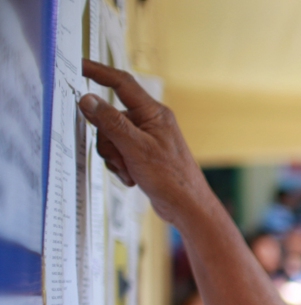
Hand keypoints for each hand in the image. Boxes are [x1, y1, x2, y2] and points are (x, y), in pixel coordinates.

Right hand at [78, 59, 212, 224]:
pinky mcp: (143, 154)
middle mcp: (151, 122)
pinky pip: (118, 153)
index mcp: (154, 113)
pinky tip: (133, 178)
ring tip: (131, 171)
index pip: (121, 83)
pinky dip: (120, 166)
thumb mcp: (135, 148)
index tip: (78, 66)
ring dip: (115, 158)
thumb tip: (88, 100)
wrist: (187, 207)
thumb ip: (110, 122)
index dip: (98, 72)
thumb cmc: (171, 178)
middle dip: (109, 141)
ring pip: (110, 138)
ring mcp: (147, 139)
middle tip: (123, 159)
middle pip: (109, 117)